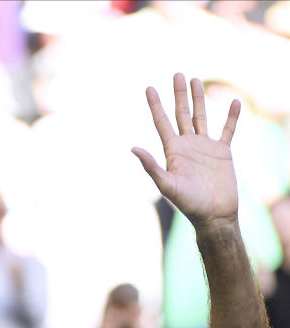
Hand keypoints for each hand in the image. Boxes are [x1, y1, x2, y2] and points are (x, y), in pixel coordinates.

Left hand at [132, 73, 239, 231]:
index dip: (155, 104)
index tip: (149, 87)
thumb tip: (132, 148)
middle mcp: (188, 145)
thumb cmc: (188, 203)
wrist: (213, 215)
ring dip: (199, 99)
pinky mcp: (223, 152)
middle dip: (179, 94)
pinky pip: (227, 130)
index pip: (161, 122)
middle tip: (177, 74)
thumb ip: (151, 166)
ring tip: (196, 80)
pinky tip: (233, 102)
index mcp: (173, 150)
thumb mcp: (166, 185)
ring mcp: (205, 147)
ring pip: (201, 117)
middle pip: (181, 114)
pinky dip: (231, 117)